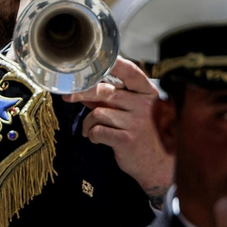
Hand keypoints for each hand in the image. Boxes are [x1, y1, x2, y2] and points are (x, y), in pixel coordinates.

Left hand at [65, 57, 172, 198]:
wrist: (159, 165)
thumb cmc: (145, 135)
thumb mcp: (135, 113)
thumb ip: (114, 100)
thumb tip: (86, 90)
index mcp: (147, 94)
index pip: (130, 72)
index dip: (113, 63)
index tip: (95, 61)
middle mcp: (144, 105)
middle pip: (105, 91)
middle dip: (82, 94)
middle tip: (68, 97)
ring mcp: (136, 122)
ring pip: (98, 112)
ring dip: (88, 123)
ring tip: (90, 130)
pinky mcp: (127, 139)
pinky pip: (98, 130)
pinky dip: (92, 135)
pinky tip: (96, 139)